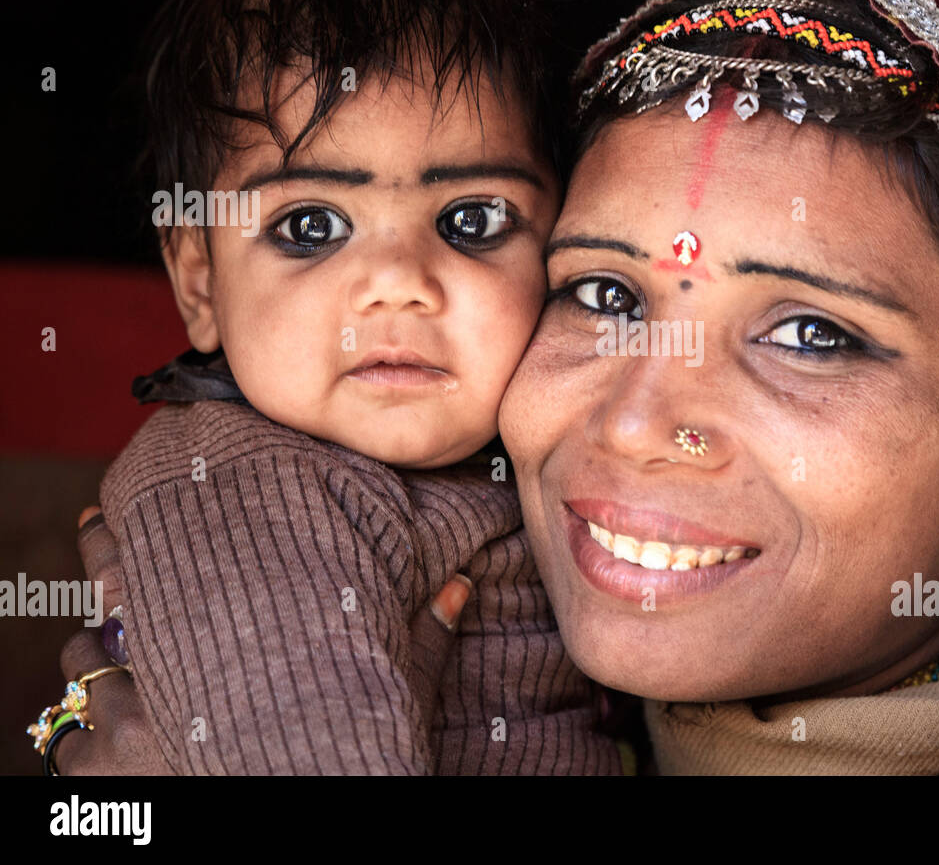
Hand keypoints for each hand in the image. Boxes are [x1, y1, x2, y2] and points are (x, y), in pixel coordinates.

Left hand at [55, 506, 473, 772]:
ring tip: (116, 655)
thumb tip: (459, 585)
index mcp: (219, 648)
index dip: (117, 540)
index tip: (111, 517)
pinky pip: (68, 742)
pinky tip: (110, 729)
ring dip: (95, 662)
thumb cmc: (344, 768)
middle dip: (100, 582)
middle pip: (98, 609)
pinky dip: (85, 733)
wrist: (303, 838)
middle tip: (103, 552)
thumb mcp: (388, 703)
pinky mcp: (102, 787)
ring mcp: (123, 734)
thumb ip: (419, 643)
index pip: (145, 570)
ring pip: (79, 671)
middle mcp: (158, 681)